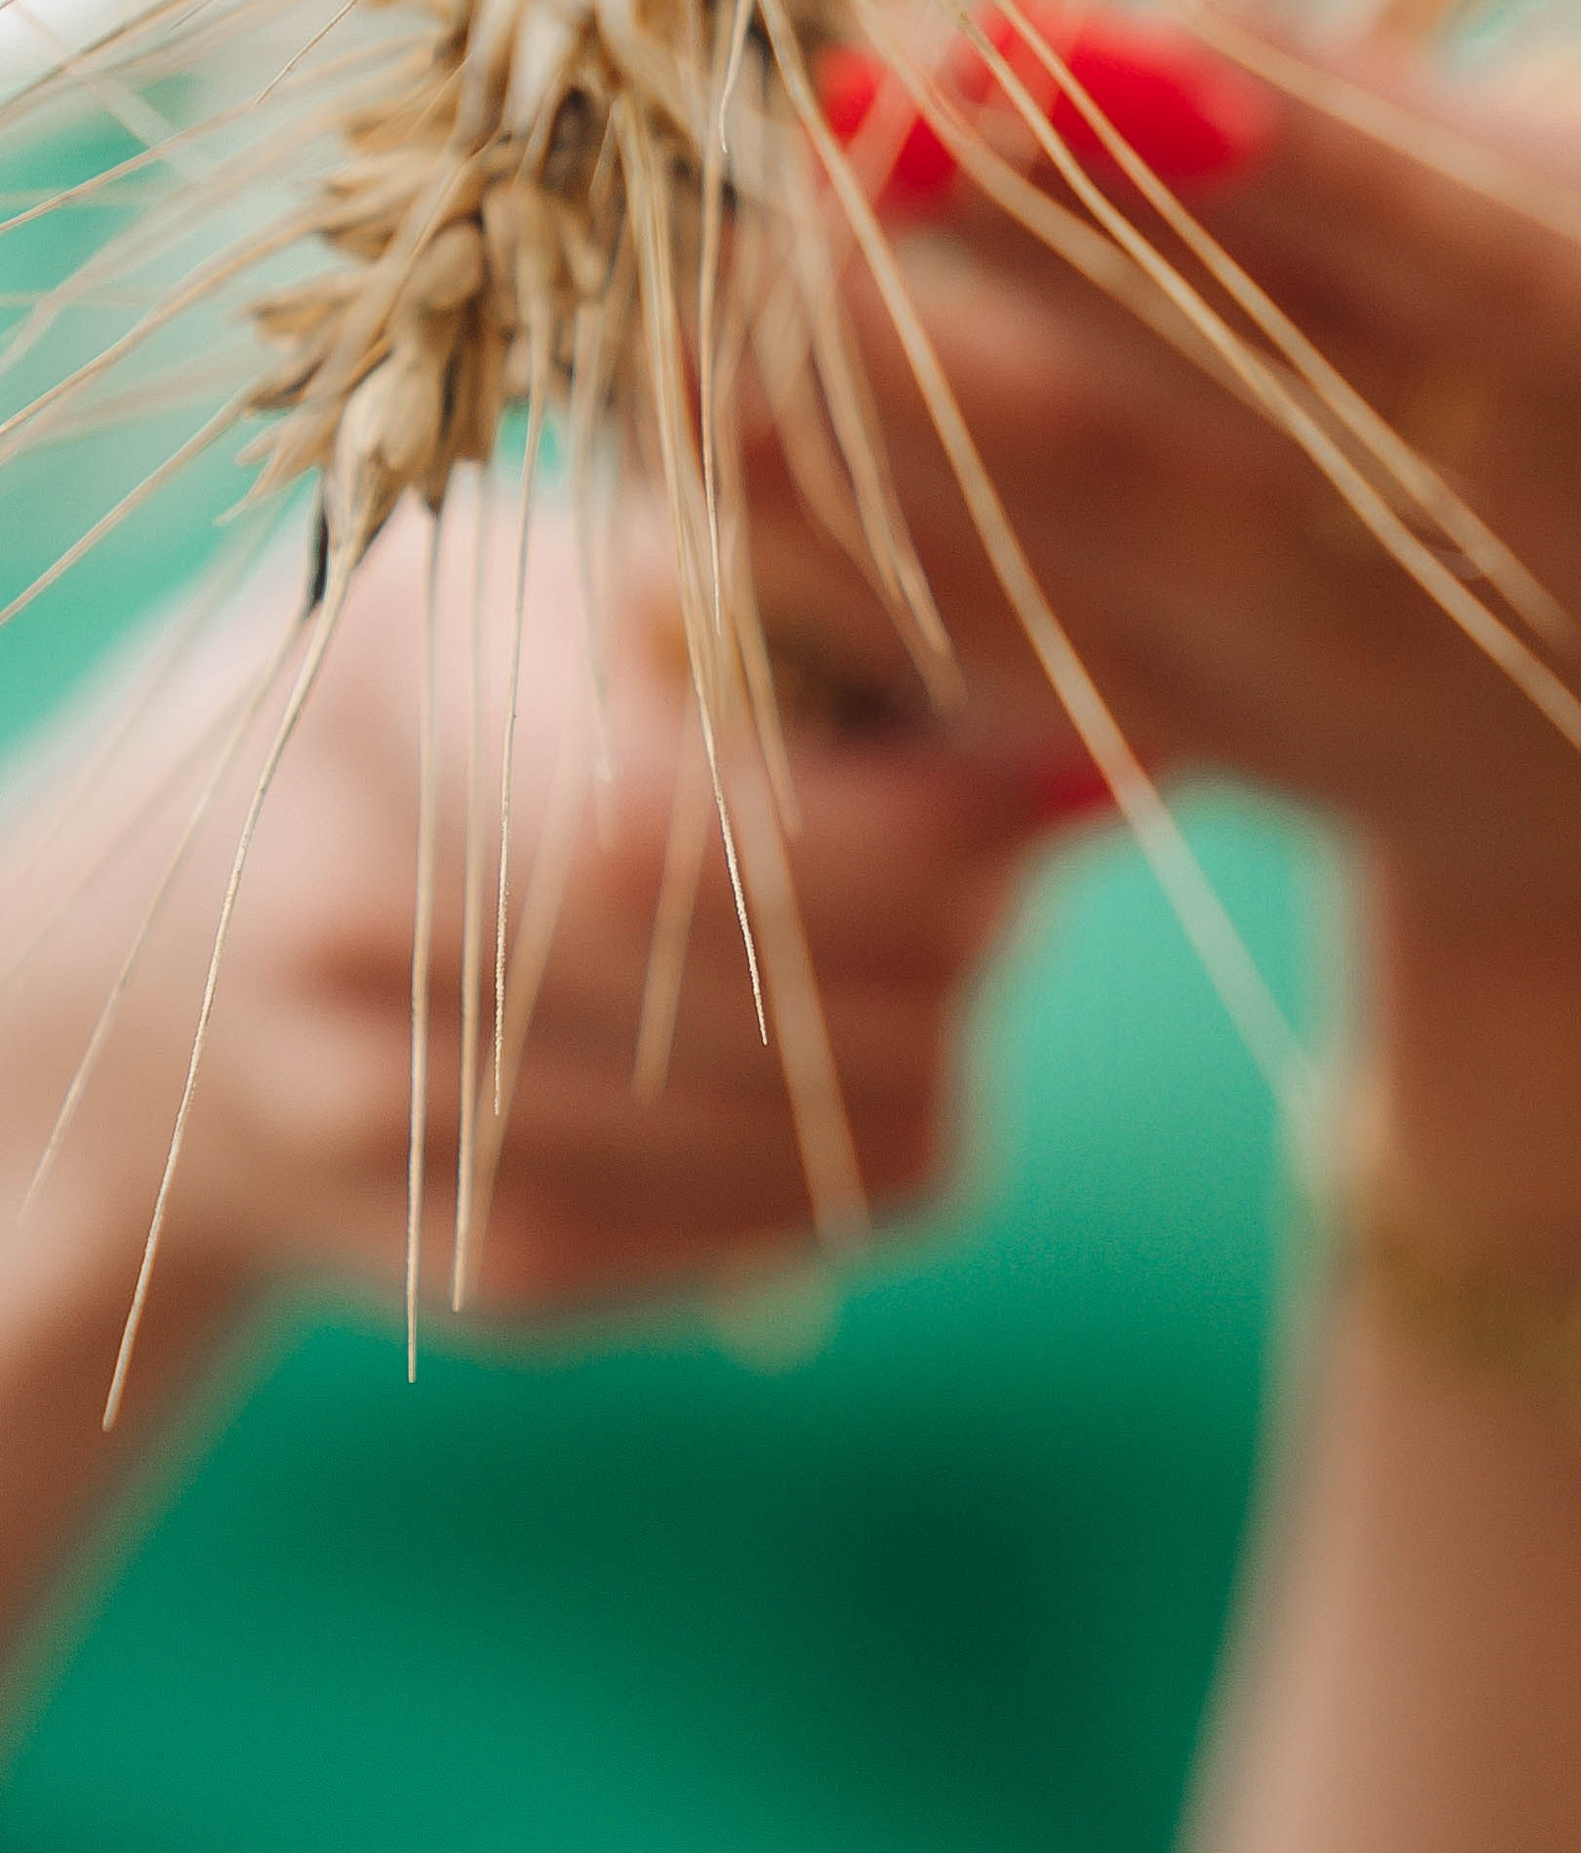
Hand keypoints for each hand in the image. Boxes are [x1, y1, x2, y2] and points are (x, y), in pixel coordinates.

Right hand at [4, 501, 1056, 1388]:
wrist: (204, 932)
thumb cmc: (500, 695)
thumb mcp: (613, 584)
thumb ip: (834, 627)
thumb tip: (1104, 751)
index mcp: (396, 683)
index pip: (675, 822)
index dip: (910, 823)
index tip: (1052, 769)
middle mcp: (345, 914)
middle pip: (768, 992)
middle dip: (956, 927)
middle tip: (1000, 859)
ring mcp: (388, 1117)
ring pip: (823, 1128)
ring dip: (940, 1033)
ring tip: (912, 937)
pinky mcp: (473, 1269)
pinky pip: (789, 1227)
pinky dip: (868, 1140)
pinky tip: (826, 1049)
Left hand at [769, 8, 1580, 1252]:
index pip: (1490, 246)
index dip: (1289, 142)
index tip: (1078, 25)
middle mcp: (1523, 544)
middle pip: (1237, 392)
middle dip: (1025, 242)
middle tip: (851, 85)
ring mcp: (1339, 666)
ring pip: (1079, 536)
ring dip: (893, 377)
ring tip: (752, 205)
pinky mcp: (1188, 734)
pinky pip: (983, 635)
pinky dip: (836, 515)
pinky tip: (706, 366)